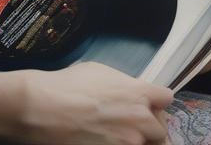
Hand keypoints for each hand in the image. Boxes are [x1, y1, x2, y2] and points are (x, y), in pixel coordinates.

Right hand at [16, 62, 173, 144]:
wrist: (44, 108)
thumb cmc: (69, 85)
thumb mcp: (101, 72)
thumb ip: (124, 85)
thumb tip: (129, 92)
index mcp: (138, 94)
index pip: (166, 98)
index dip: (157, 101)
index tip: (148, 104)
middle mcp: (139, 120)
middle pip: (160, 129)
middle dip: (150, 126)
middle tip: (133, 125)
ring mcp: (128, 143)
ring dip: (137, 140)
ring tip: (118, 136)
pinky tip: (105, 140)